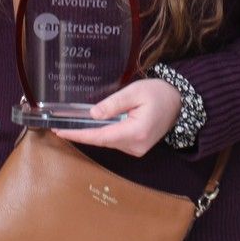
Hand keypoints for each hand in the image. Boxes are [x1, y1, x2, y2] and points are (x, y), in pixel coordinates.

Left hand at [55, 79, 181, 157]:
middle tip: (59, 127)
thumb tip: (93, 115)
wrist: (180, 103)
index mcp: (135, 132)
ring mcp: (136, 149)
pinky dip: (102, 134)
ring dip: (91, 133)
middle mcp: (135, 146)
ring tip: (71, 125)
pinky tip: (91, 126)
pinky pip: (114, 141)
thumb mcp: (135, 91)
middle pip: (101, 141)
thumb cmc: (159, 93)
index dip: (78, 135)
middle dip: (81, 134)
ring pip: (107, 142)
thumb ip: (114, 104)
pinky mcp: (136, 147)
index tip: (60, 132)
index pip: (100, 136)